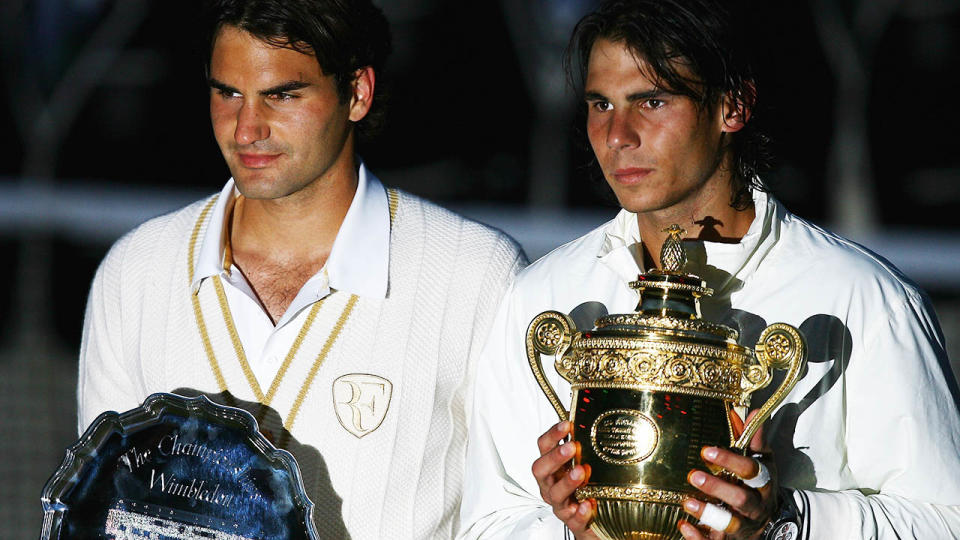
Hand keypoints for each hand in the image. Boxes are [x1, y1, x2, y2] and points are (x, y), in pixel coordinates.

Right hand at [531, 421, 599, 538]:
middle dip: (554, 457)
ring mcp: (561, 504)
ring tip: (580, 472)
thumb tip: (594, 414)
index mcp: (553, 467)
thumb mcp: (585, 462)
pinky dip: (579, 513)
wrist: (596, 520)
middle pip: (541, 469)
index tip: (566, 424)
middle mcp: (551, 484)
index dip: (552, 434)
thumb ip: (585, 443)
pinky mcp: (574, 522)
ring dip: (566, 482)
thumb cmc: (587, 487)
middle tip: (571, 447)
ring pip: (555, 494)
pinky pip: (573, 520)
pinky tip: (588, 505)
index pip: (544, 446)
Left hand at [677, 411, 778, 539]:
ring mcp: (743, 526)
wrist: (770, 523)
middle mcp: (755, 506)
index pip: (752, 472)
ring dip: (707, 514)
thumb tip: (751, 410)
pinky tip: (682, 525)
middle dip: (718, 488)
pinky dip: (698, 537)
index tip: (707, 451)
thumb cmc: (760, 486)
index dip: (731, 461)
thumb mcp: (762, 462)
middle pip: (741, 499)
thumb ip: (753, 440)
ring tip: (686, 502)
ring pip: (729, 523)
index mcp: (763, 484)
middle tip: (694, 476)